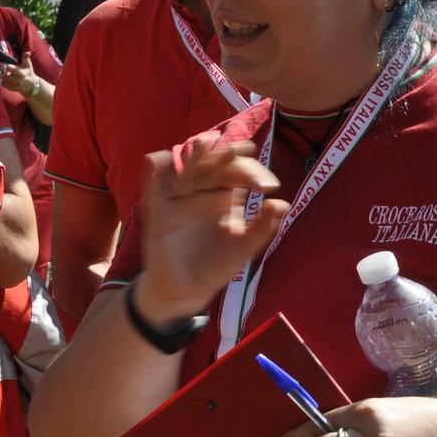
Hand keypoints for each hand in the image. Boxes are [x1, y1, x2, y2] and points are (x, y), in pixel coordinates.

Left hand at [0, 53, 39, 96]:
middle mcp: (17, 80)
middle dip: (3, 72)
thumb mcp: (28, 65)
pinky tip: (7, 78)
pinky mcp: (11, 88)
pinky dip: (3, 80)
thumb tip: (28, 52)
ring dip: (3, 76)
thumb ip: (26, 58)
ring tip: (6, 73)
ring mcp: (14, 85)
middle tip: (2, 69)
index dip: (7, 66)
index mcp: (21, 73)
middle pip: (5, 75)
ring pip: (3, 80)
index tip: (5, 65)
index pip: (11, 69)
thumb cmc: (29, 73)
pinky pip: (3, 84)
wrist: (31, 85)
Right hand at [132, 140, 286, 321]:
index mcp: (224, 196)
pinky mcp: (159, 211)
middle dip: (226, 157)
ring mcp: (180, 199)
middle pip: (213, 165)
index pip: (238, 173)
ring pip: (187, 170)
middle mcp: (202, 192)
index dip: (252, 173)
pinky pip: (154, 184)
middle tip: (242, 151)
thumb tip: (283, 204)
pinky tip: (159, 158)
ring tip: (207, 146)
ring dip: (197, 157)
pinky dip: (154, 168)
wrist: (188, 290)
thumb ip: (262, 228)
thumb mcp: (244, 248)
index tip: (269, 186)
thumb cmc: (217, 266)